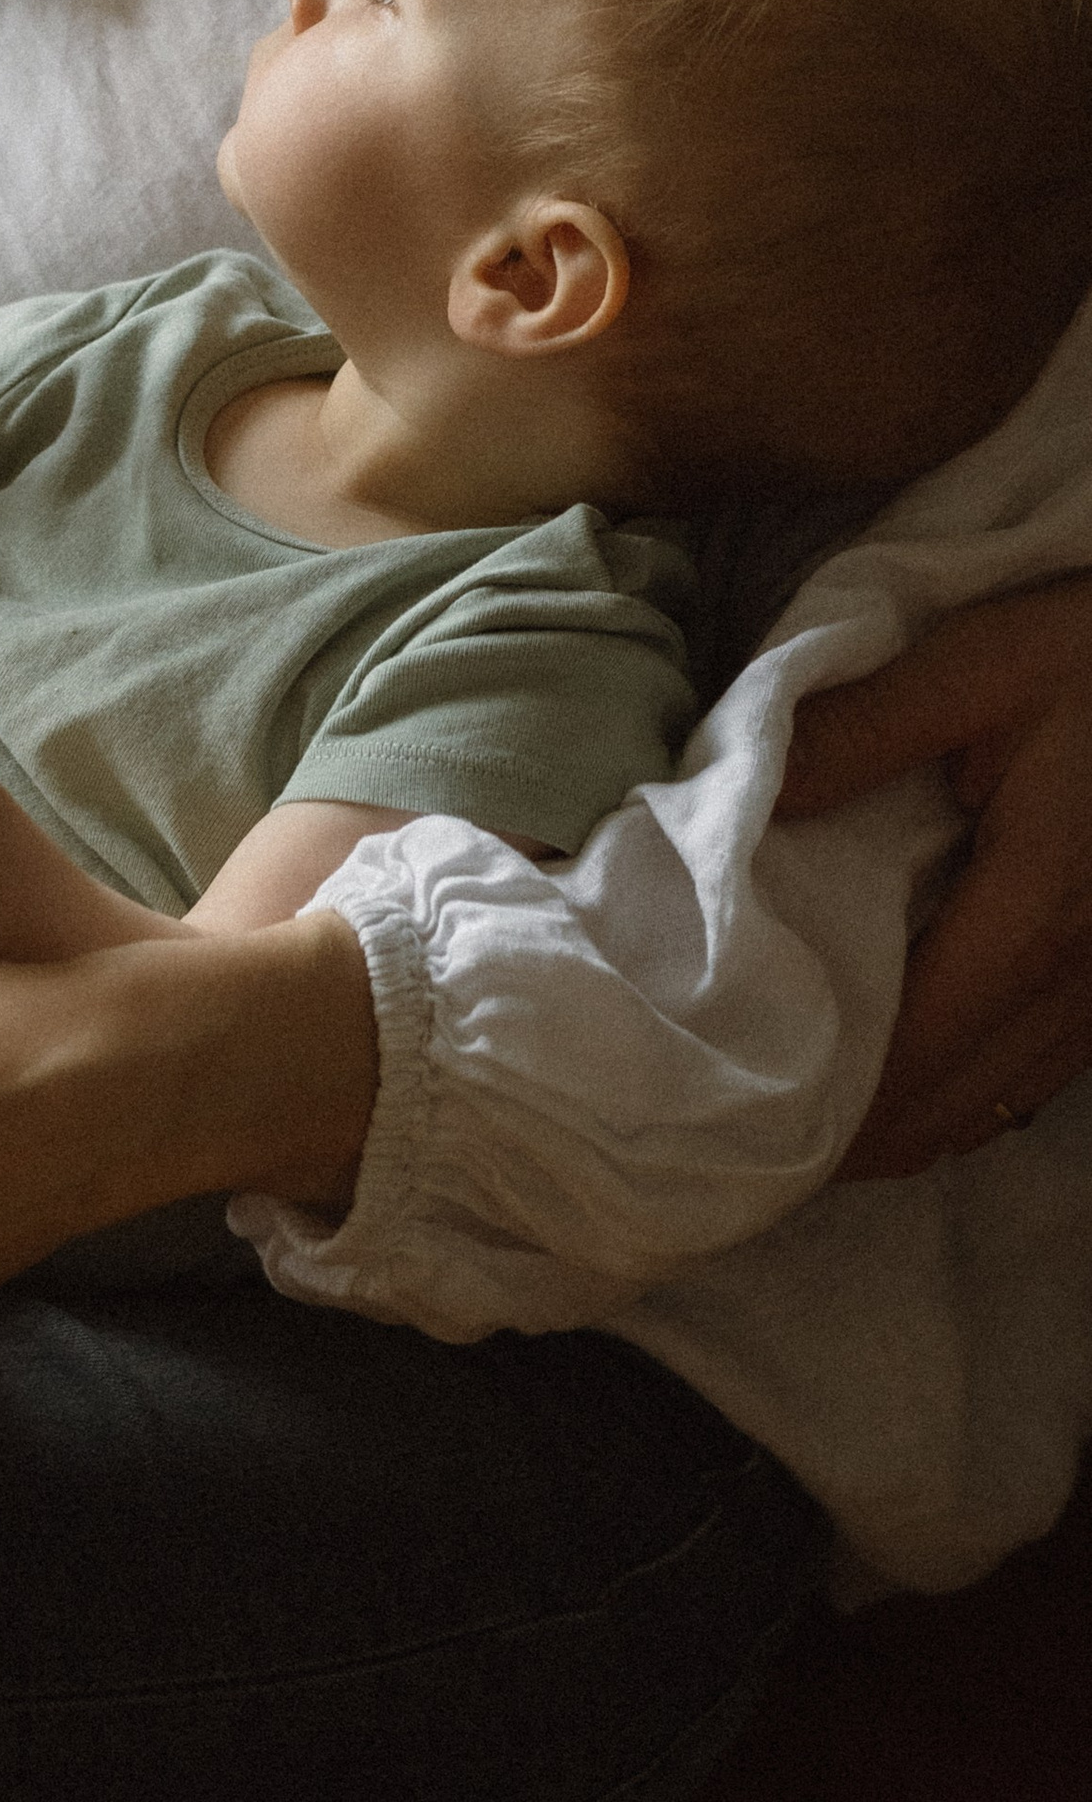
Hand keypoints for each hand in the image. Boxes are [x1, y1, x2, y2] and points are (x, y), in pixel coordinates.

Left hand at [778, 577, 1091, 1175]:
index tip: (762, 1130)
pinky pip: (1048, 1064)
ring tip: (832, 1145)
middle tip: (773, 1154)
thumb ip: (858, 735)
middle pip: (964, 1092)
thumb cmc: (1083, 647)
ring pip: (1010, 1091)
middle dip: (870, 1136)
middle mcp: (1084, 964)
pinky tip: (932, 1101)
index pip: (922, 1040)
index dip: (844, 1101)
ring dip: (923, 1126)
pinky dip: (981, 1096)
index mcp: (1035, 904)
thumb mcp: (969, 663)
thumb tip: (745, 803)